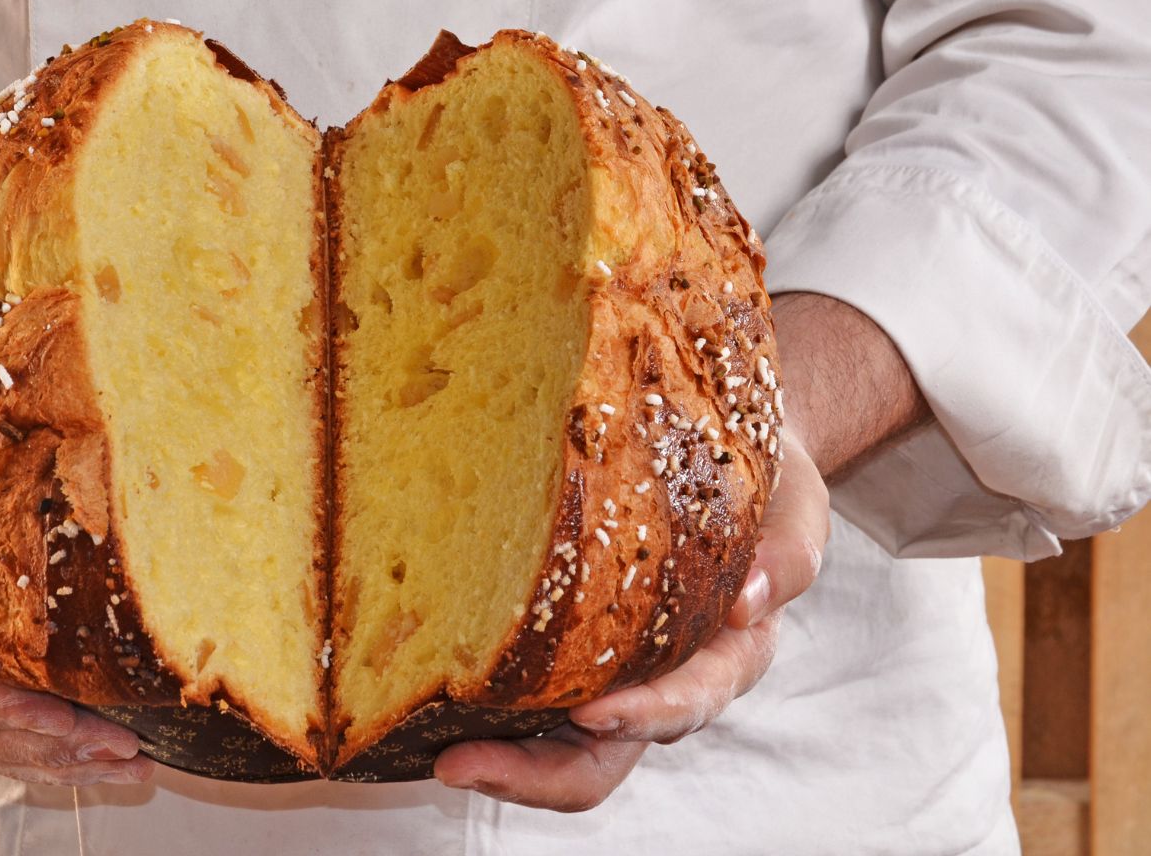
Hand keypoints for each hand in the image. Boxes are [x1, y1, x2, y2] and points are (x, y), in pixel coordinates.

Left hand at [433, 291, 924, 811]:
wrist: (718, 449)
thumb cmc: (760, 483)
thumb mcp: (795, 507)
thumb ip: (788, 552)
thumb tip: (748, 602)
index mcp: (722, 658)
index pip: (680, 707)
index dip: (641, 717)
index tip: (593, 714)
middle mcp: (657, 681)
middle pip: (598, 759)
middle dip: (531, 773)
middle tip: (459, 763)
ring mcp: (604, 672)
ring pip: (548, 742)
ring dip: (492, 754)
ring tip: (433, 750)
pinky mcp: (559, 646)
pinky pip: (518, 689)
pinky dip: (477, 703)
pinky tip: (427, 692)